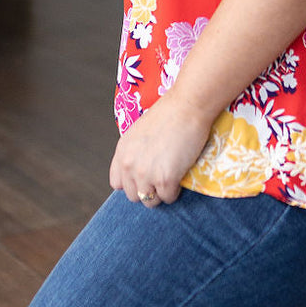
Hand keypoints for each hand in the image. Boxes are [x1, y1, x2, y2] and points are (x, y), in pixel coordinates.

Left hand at [109, 92, 212, 206]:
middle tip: (162, 175)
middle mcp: (129, 164)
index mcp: (122, 151)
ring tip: (172, 176)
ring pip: (149, 201)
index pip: (117, 183)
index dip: (132, 181)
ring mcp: (145, 173)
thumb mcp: (140, 132)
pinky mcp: (165, 179)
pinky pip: (168, 198)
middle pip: (133, 195)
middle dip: (148, 188)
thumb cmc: (169, 114)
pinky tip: (181, 174)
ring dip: (161, 192)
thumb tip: (140, 171)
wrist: (188, 105)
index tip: (145, 176)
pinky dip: (176, 190)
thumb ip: (135, 153)